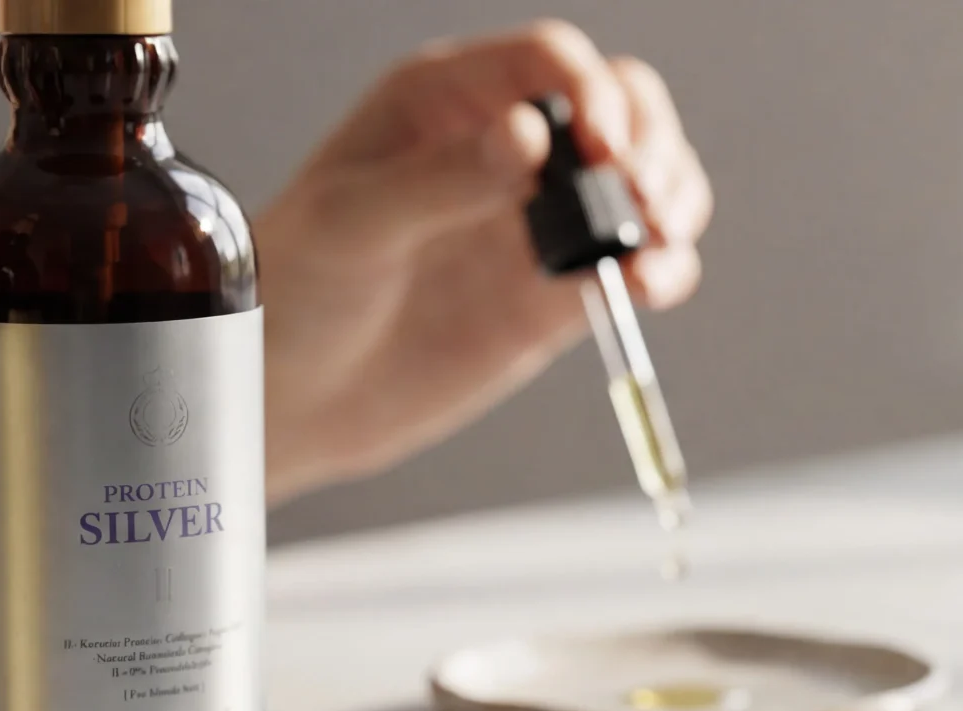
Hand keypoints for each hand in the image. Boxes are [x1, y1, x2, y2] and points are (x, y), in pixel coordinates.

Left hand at [255, 20, 713, 503]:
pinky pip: (636, 262)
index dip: (592, 92)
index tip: (601, 148)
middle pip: (621, 105)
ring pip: (644, 178)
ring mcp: (537, 220)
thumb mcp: (353, 224)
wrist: (290, 398)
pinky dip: (662, 270)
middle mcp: (505, 148)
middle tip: (638, 201)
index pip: (549, 61)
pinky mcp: (557, 291)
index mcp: (447, 101)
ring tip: (652, 243)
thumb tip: (531, 135)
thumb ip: (442, 179)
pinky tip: (647, 286)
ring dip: (672, 200)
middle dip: (649, 143)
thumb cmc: (295, 290)